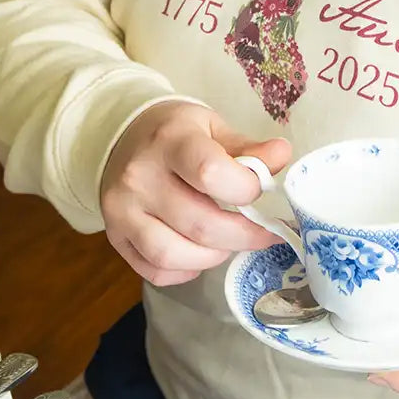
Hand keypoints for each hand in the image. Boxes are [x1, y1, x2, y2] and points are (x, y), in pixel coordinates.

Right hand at [100, 100, 290, 286]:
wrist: (123, 138)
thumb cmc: (177, 133)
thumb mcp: (212, 127)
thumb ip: (248, 147)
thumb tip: (283, 155)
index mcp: (170, 140)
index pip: (210, 172)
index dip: (245, 189)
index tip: (261, 189)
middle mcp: (140, 177)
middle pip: (198, 223)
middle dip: (242, 235)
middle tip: (264, 234)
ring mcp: (122, 210)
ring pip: (173, 253)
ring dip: (214, 256)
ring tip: (230, 242)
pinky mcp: (115, 237)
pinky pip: (154, 270)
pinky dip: (185, 270)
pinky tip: (201, 254)